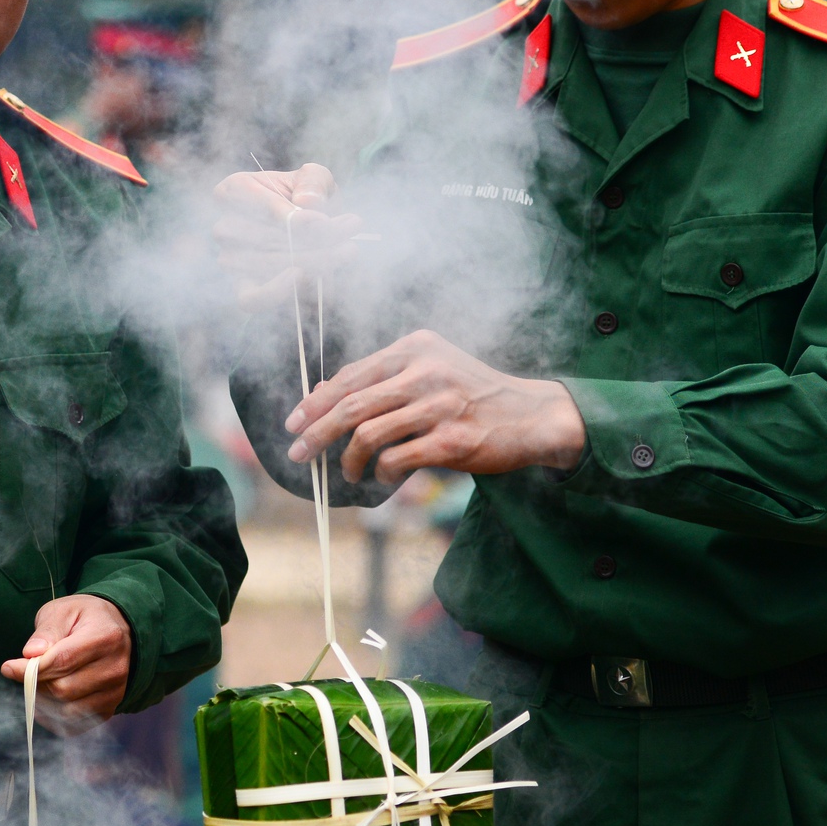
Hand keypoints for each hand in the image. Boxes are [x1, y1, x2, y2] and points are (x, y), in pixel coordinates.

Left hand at [2, 593, 131, 733]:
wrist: (116, 630)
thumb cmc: (84, 618)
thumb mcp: (63, 611)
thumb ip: (47, 631)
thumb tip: (30, 654)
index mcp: (105, 637)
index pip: (62, 661)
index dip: (31, 669)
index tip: (8, 667)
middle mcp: (114, 669)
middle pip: (63, 689)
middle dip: (36, 682)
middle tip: (26, 671)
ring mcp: (115, 693)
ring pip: (67, 710)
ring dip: (43, 700)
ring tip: (39, 681)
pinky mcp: (109, 709)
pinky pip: (73, 725)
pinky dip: (53, 716)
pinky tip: (47, 698)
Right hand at [212, 163, 361, 306]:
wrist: (315, 229)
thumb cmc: (309, 198)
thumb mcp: (316, 178)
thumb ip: (313, 181)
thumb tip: (306, 202)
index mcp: (233, 190)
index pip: (255, 203)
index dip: (288, 216)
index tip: (322, 222)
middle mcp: (225, 227)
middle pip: (265, 237)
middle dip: (313, 239)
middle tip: (350, 235)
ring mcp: (231, 260)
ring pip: (269, 265)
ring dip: (313, 261)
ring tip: (348, 250)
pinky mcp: (244, 290)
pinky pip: (250, 298)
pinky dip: (277, 292)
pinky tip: (306, 279)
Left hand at [283, 330, 586, 485]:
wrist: (532, 416)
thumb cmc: (473, 394)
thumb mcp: (431, 370)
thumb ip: (383, 379)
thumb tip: (323, 391)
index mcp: (416, 348)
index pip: (352, 375)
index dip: (316, 401)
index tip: (294, 422)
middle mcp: (426, 371)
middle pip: (351, 404)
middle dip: (316, 431)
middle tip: (299, 452)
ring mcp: (440, 406)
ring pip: (368, 434)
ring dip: (349, 460)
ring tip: (348, 472)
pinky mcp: (453, 441)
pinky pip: (397, 460)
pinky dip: (381, 472)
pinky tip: (381, 477)